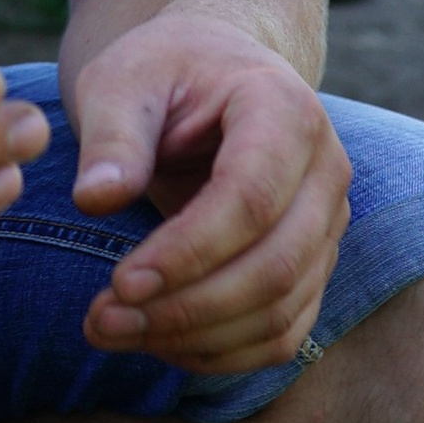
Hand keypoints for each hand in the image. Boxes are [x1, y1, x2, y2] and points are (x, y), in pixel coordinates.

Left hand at [68, 11, 350, 373]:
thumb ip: (113, 137)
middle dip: (187, 307)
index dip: (188, 250)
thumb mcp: (123, 81)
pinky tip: (155, 342)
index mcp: (284, 109)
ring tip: (110, 331)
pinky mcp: (313, 264)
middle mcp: (325, 170)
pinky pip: (283, 330)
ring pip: (281, 309)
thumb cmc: (165, 70)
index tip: (120, 282)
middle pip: (275, 265)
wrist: (214, 70)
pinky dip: (221, 352)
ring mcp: (327, 223)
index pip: (249, 198)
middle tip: (102, 320)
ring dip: (196, 337)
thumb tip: (95, 200)